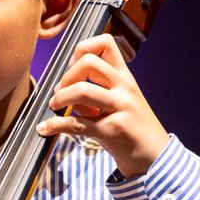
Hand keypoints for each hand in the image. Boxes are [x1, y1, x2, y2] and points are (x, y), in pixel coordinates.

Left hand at [36, 34, 168, 177]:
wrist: (154, 156)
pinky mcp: (111, 130)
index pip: (105, 43)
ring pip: (82, 90)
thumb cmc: (132, 127)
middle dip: (67, 75)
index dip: (83, 49)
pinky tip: (45, 129)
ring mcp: (119, 108)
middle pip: (89, 63)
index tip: (73, 65)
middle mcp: (124, 87)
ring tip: (54, 106)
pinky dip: (55, 125)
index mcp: (125, 77)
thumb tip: (63, 86)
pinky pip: (76, 124)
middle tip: (61, 90)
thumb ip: (98, 89)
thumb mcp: (121, 100)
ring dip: (60, 97)